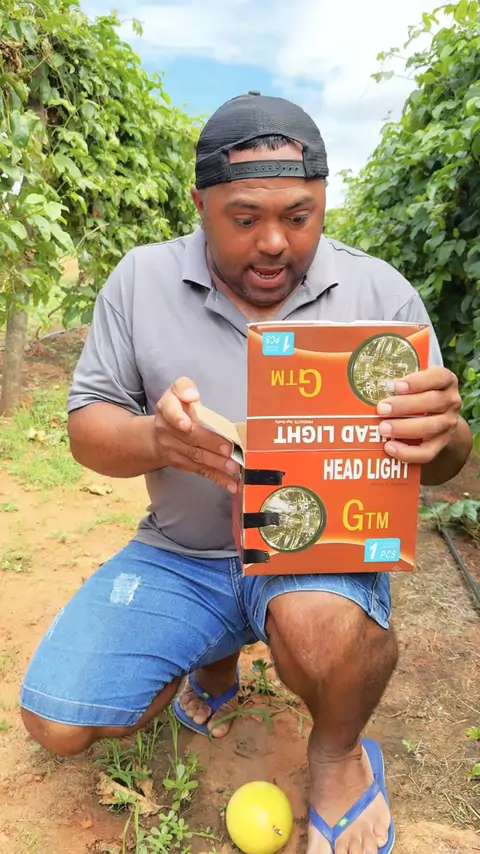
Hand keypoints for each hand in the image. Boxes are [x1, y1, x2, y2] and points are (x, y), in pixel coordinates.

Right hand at [152, 377, 239, 492]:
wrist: (157, 435)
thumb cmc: (176, 408)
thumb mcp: (177, 392)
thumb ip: (184, 388)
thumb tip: (191, 396)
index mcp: (166, 409)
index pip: (170, 411)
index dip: (178, 418)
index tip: (187, 424)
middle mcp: (166, 431)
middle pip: (190, 438)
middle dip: (210, 444)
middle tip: (229, 450)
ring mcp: (174, 451)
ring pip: (197, 457)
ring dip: (217, 464)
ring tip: (234, 467)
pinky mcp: (184, 465)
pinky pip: (202, 472)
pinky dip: (218, 479)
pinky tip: (232, 484)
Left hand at [376, 366, 461, 463]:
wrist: (437, 418)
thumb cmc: (417, 394)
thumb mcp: (414, 382)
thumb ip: (397, 379)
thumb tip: (355, 377)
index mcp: (445, 381)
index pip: (438, 377)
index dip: (418, 381)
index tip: (396, 386)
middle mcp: (451, 402)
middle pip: (433, 402)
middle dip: (405, 406)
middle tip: (381, 408)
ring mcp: (448, 424)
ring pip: (430, 427)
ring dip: (404, 428)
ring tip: (382, 428)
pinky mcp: (440, 445)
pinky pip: (427, 452)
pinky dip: (408, 452)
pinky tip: (390, 447)